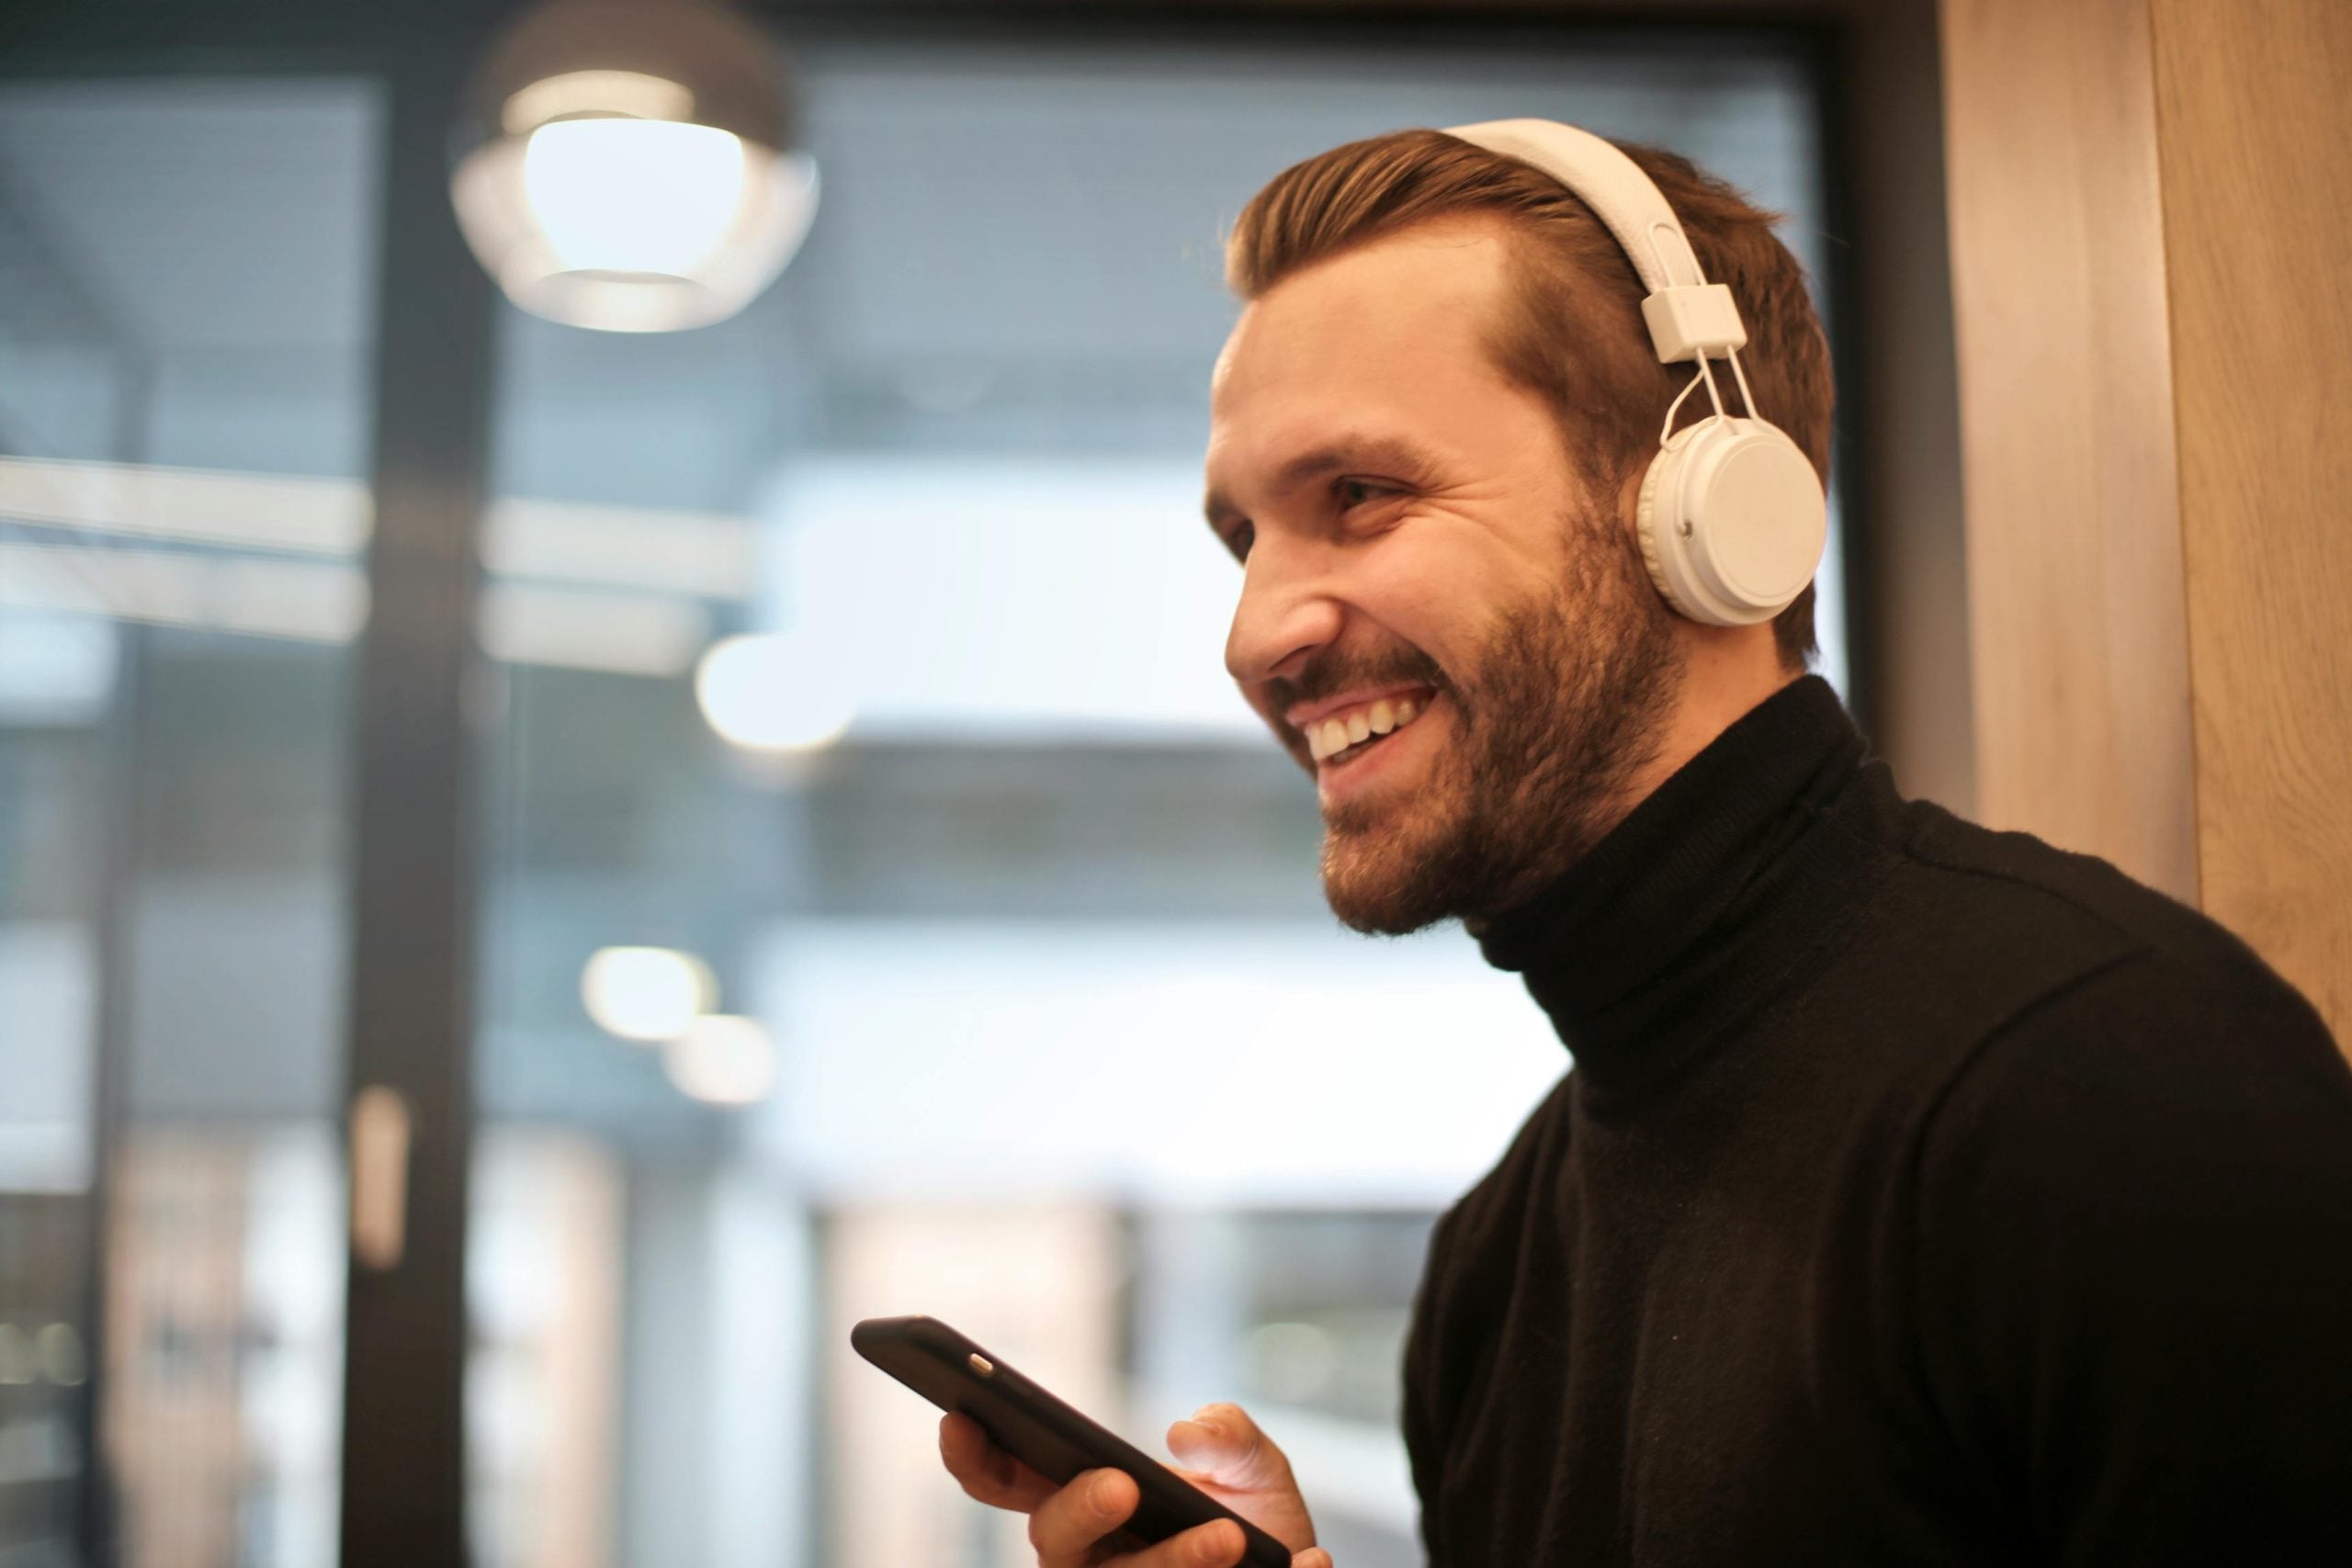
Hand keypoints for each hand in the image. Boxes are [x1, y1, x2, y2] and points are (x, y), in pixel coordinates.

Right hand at [939, 1401, 1330, 1567]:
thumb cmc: (1259, 1527)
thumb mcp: (1256, 1470)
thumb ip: (1231, 1436)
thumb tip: (1187, 1434)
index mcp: (1088, 1505)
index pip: (1011, 1482)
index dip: (976, 1458)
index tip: (960, 1421)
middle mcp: (1095, 1560)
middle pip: (1053, 1542)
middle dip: (1079, 1510)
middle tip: (1120, 1483)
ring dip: (1172, 1563)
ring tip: (1229, 1536)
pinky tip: (1308, 1564)